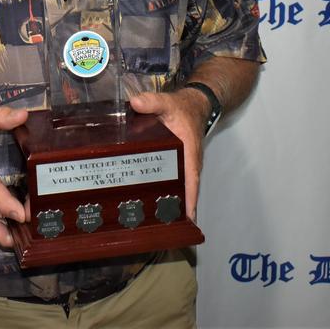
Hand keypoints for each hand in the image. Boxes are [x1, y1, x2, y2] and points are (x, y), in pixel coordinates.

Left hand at [128, 89, 210, 220]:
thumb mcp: (167, 102)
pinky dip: (161, 192)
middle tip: (159, 226)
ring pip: (176, 189)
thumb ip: (152, 102)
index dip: (189, 200)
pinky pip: (168, 181)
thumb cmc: (182, 108)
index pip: (190, 181)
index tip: (187, 220)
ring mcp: (181, 167)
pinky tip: (146, 203)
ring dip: (167, 204)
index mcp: (189, 154)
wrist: (193, 105)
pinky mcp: (173, 165)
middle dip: (173, 210)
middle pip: (183, 192)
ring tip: (150, 222)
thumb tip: (136, 103)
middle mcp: (188, 165)